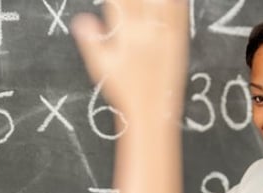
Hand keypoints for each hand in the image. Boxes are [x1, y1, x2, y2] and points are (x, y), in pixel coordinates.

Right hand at [71, 0, 188, 118]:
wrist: (151, 112)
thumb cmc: (125, 92)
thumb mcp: (100, 66)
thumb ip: (90, 40)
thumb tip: (81, 20)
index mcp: (126, 34)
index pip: (119, 1)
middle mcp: (147, 31)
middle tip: (129, 1)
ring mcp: (166, 34)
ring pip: (161, 0)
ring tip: (146, 1)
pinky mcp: (180, 40)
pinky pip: (181, 11)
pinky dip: (176, 1)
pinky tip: (170, 0)